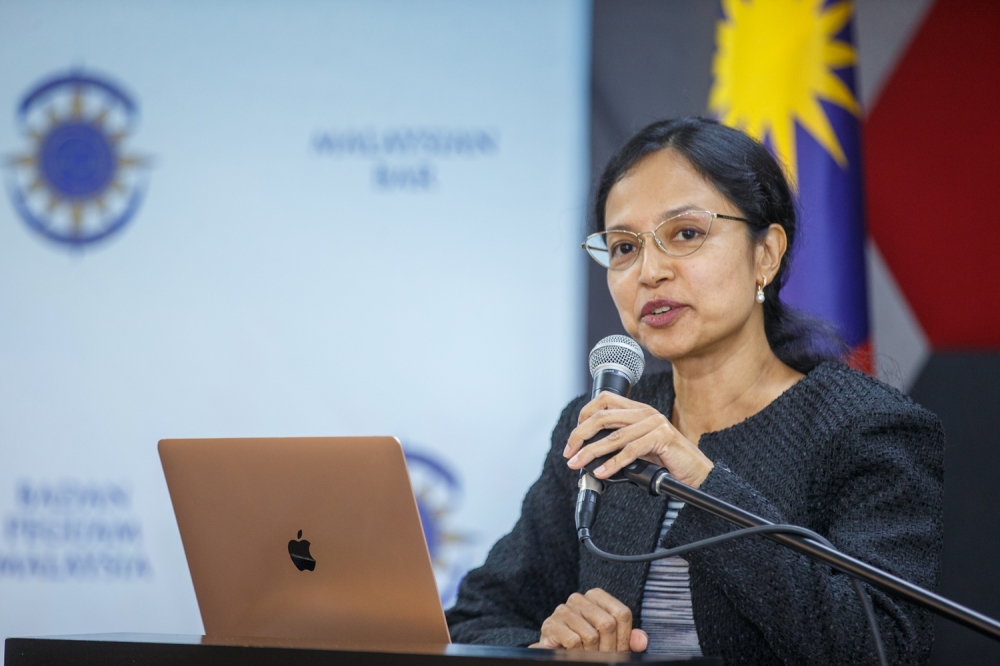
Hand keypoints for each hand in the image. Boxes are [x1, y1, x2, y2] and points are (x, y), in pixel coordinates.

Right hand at [529, 588, 647, 651]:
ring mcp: (563, 610)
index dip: (624, 637)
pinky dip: (578, 653)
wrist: (557, 650)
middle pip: (608, 624)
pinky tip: (575, 653)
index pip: (622, 614)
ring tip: (589, 655)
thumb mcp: (611, 639)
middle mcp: (579, 598)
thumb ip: (628, 639)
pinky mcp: (551, 625)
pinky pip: (574, 641)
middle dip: (609, 648)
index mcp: (596, 596)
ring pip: (591, 635)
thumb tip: (642, 640)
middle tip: (604, 657)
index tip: (619, 650)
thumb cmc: (585, 643)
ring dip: (593, 653)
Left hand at [564, 391, 712, 488]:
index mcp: (639, 410)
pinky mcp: (662, 438)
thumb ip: (620, 442)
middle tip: (570, 453)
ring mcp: (654, 423)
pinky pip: (630, 450)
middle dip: (580, 435)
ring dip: (591, 452)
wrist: (697, 472)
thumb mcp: (639, 447)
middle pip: (602, 416)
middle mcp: (645, 412)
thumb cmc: (668, 460)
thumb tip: (590, 452)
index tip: (574, 437)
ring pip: (614, 436)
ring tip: (578, 464)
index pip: (604, 400)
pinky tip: (602, 473)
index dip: (584, 415)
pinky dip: (613, 464)